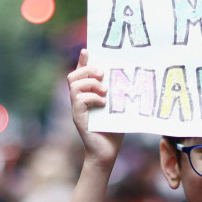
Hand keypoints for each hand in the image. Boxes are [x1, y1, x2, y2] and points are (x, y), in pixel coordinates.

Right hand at [67, 50, 122, 165]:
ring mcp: (76, 108)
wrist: (108, 152)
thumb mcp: (117, 106)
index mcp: (87, 94)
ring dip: (90, 83)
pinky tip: (103, 103)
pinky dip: (92, 98)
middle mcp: (78, 99)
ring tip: (105, 90)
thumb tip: (128, 76)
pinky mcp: (77, 117)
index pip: (80, 73)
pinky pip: (78, 100)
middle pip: (73, 75)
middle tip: (102, 73)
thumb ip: (117, 92)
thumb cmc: (114, 129)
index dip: (82, 60)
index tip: (87, 50)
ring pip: (74, 85)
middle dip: (87, 69)